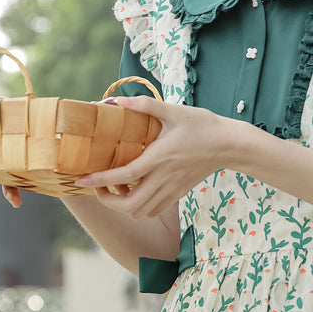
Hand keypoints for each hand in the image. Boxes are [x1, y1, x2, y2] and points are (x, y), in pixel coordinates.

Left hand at [76, 97, 228, 217]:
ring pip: (140, 211)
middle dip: (108, 201)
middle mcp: (164, 178)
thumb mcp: (174, 110)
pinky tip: (136, 188)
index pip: (124, 176)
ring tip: (117, 187)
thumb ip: (145, 106)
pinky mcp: (178, 193)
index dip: (100, 181)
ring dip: (123, 204)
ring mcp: (172, 189)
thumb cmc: (203, 125)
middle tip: (99, 186)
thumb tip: (118, 101)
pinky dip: (139, 205)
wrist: (230, 145)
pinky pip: (154, 209)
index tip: (82, 179)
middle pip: (129, 205)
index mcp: (159, 158)